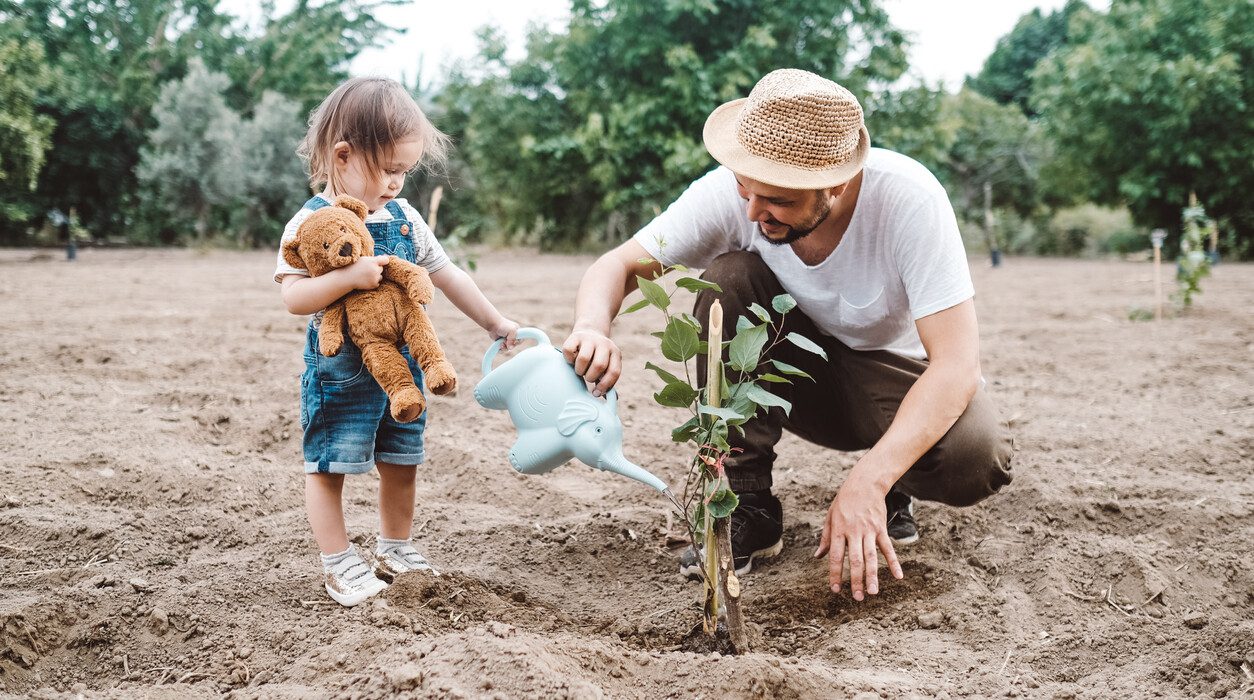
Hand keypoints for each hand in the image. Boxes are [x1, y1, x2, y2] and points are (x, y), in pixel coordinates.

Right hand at [346, 255, 391, 289]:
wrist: (347, 278)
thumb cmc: (354, 266)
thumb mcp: (364, 259)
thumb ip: (374, 259)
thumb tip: (385, 257)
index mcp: (373, 261)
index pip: (386, 260)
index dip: (383, 261)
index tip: (380, 262)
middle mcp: (375, 269)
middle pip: (381, 268)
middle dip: (376, 269)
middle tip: (367, 269)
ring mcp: (375, 278)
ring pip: (380, 276)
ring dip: (375, 276)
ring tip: (366, 275)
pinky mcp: (373, 284)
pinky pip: (377, 282)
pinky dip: (373, 282)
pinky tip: (366, 280)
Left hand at [489, 317, 520, 350]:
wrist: (493, 324)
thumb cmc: (503, 325)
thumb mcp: (512, 331)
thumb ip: (513, 340)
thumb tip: (510, 348)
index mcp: (517, 332)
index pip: (521, 340)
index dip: (518, 342)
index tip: (514, 342)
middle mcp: (512, 336)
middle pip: (514, 345)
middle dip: (510, 345)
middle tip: (505, 342)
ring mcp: (506, 340)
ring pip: (508, 348)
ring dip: (504, 347)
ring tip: (501, 344)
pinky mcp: (501, 342)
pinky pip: (502, 349)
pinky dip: (501, 349)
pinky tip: (499, 345)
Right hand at [561, 328, 621, 396]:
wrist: (589, 332)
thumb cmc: (597, 357)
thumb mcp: (607, 366)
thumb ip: (608, 380)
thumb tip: (612, 398)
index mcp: (615, 353)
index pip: (614, 371)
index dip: (605, 385)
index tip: (596, 393)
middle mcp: (604, 344)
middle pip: (599, 365)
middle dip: (591, 377)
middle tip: (587, 377)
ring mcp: (590, 338)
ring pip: (583, 358)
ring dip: (579, 370)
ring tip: (580, 370)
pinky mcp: (575, 336)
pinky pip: (569, 351)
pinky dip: (569, 360)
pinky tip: (572, 360)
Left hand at [813, 471, 903, 599]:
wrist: (864, 484)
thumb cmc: (844, 502)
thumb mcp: (830, 517)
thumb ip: (825, 538)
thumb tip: (818, 556)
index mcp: (839, 530)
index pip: (835, 556)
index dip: (835, 574)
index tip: (835, 589)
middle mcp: (854, 532)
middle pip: (855, 560)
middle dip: (856, 580)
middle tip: (858, 598)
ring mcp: (869, 531)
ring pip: (872, 557)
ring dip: (873, 576)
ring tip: (873, 592)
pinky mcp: (882, 529)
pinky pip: (888, 548)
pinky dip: (894, 562)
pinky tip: (898, 576)